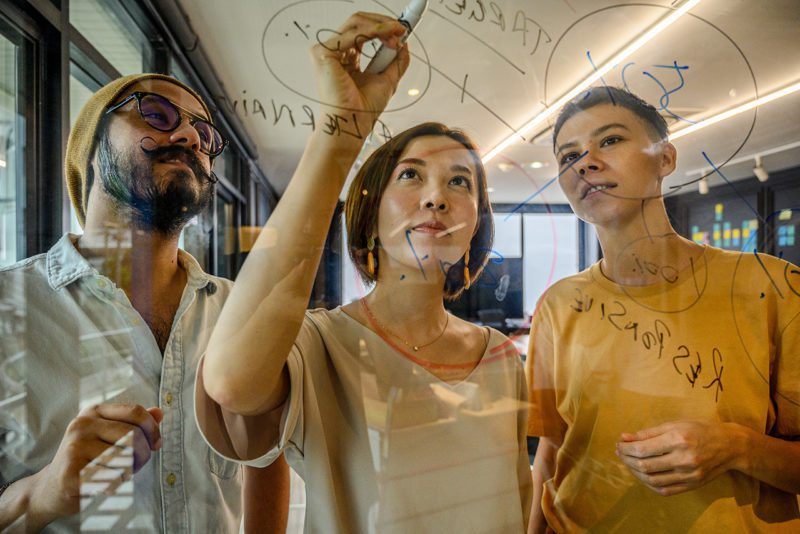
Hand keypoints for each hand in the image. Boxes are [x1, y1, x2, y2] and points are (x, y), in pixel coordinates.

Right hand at [28, 404, 162, 526]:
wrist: (52, 487)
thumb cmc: (89, 459)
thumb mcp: (109, 436)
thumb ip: (134, 424)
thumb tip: (159, 412)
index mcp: (94, 412)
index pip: (135, 412)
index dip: (153, 430)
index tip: (155, 445)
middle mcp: (82, 424)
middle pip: (134, 436)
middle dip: (143, 455)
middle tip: (136, 466)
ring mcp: (74, 446)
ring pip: (125, 458)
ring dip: (130, 472)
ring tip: (118, 474)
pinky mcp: (71, 471)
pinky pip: (112, 478)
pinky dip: (116, 485)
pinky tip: (105, 485)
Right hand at [310, 12, 409, 134]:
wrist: (354, 124)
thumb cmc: (364, 109)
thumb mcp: (388, 79)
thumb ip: (396, 59)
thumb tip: (405, 41)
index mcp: (346, 58)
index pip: (363, 31)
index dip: (383, 27)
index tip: (403, 30)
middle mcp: (335, 52)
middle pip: (358, 22)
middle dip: (384, 22)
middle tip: (402, 29)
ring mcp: (326, 52)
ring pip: (356, 23)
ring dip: (381, 26)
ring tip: (398, 35)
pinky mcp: (323, 54)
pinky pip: (351, 34)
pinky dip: (373, 32)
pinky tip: (388, 36)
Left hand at [615, 420, 745, 495]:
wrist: (731, 446)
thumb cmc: (701, 429)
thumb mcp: (675, 424)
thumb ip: (649, 432)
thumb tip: (625, 438)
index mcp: (678, 439)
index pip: (642, 449)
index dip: (625, 448)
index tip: (619, 444)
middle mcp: (684, 459)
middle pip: (645, 466)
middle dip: (626, 460)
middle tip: (620, 453)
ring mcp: (689, 475)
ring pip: (652, 480)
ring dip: (635, 473)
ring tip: (629, 463)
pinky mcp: (692, 485)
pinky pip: (664, 490)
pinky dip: (649, 484)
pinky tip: (643, 474)